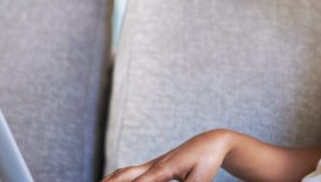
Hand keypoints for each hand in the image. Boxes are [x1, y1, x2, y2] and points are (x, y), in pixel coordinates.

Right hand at [101, 129, 232, 181]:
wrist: (211, 142)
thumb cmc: (207, 160)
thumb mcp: (200, 179)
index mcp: (163, 169)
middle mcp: (154, 165)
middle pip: (124, 176)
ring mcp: (153, 163)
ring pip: (124, 172)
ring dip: (109, 181)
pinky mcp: (155, 164)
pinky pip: (130, 171)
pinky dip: (117, 177)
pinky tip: (111, 181)